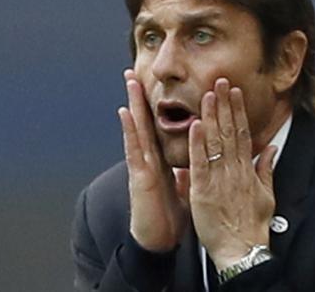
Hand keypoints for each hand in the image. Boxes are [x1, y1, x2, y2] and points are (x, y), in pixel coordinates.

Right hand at [118, 69, 189, 251]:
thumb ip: (182, 174)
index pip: (156, 129)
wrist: (158, 241)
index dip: (153, 108)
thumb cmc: (168, 217)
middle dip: (138, 98)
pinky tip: (124, 113)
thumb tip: (190, 164)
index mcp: (160, 162)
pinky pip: (134, 150)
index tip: (151, 86)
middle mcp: (148, 160)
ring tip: (129, 82)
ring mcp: (141, 167)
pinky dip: (129, 131)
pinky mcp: (139, 177)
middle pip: (143, 123)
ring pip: (136, 130)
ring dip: (132, 105)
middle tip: (133, 72)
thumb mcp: (180, 189)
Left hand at [188, 78, 276, 269]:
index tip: (234, 91)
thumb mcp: (266, 194)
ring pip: (215, 142)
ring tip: (208, 94)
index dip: (237, 110)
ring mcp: (219, 179)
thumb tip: (271, 148)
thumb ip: (266, 169)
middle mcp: (234, 169)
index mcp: (246, 169)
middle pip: (229, 131)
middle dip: (224, 104)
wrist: (242, 250)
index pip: (242, 133)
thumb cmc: (252, 225)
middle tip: (220, 81)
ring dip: (211, 116)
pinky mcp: (203, 191)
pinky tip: (195, 125)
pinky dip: (197, 144)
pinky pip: (200, 163)